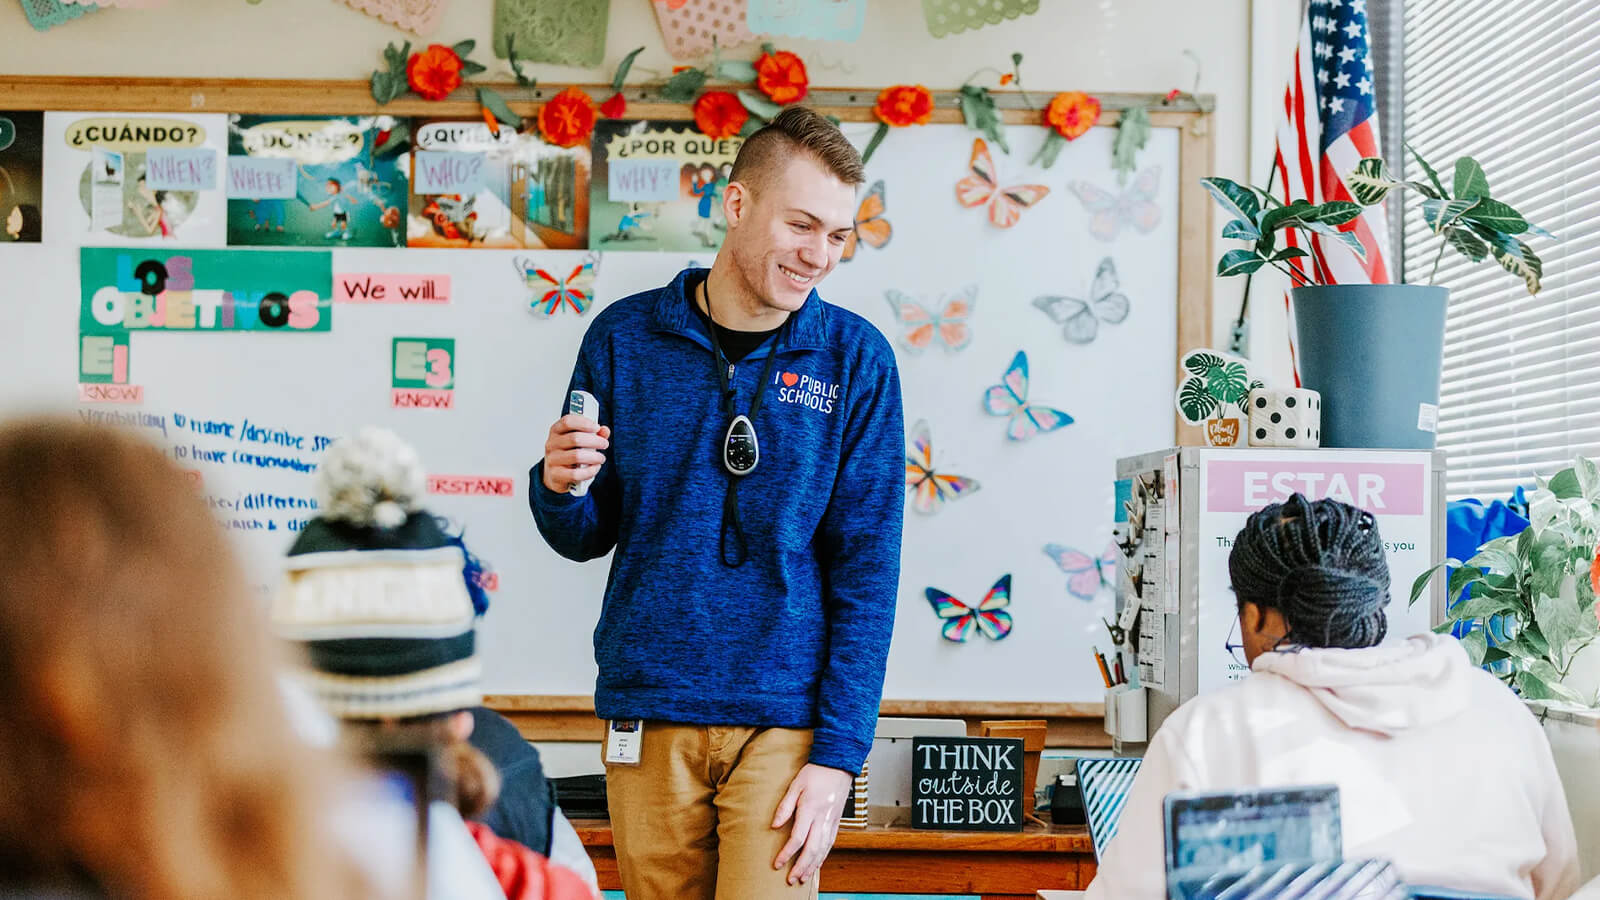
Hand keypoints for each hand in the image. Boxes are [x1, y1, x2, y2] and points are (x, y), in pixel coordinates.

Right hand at [541, 414, 611, 493]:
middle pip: (574, 438)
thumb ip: (594, 434)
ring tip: (601, 458)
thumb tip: (605, 430)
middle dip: (594, 441)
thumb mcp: (579, 441)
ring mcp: (552, 460)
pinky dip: (589, 471)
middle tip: (604, 444)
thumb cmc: (569, 454)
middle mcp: (552, 444)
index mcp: (556, 431)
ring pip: (576, 456)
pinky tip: (595, 468)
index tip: (597, 427)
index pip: (567, 421)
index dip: (584, 423)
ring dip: (594, 457)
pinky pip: (575, 473)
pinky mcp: (556, 475)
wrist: (555, 475)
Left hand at [771, 763, 851, 885]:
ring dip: (812, 866)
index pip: (797, 838)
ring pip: (823, 849)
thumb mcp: (795, 785)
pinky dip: (823, 856)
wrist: (838, 764)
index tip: (777, 864)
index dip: (786, 853)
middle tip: (791, 879)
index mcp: (810, 808)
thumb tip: (774, 825)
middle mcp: (822, 818)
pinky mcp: (836, 821)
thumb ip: (785, 807)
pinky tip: (817, 864)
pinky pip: (830, 843)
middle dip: (801, 867)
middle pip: (812, 849)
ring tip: (803, 878)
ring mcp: (831, 821)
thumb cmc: (815, 772)